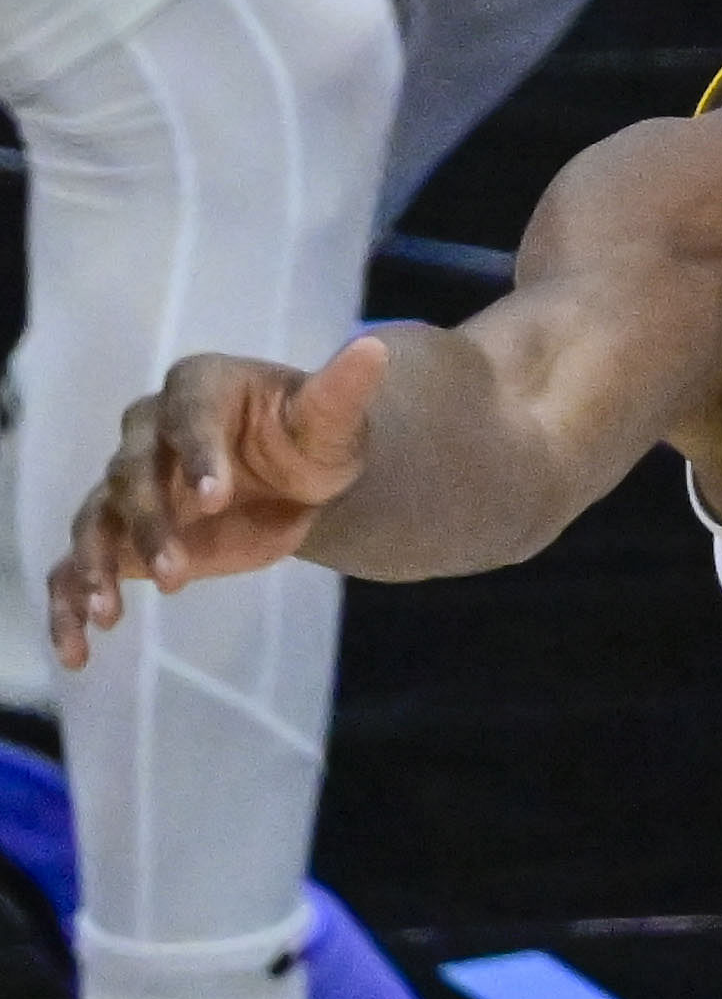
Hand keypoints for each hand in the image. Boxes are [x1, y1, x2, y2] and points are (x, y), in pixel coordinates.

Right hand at [48, 340, 388, 669]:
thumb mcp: (332, 417)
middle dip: (150, 524)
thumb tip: (374, 349)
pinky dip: (70, 602)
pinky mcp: (119, 534)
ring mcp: (127, 485)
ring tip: (108, 614)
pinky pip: (77, 565)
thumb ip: (343, 390)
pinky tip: (77, 649)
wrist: (293, 475)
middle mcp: (147, 433)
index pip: (188, 418)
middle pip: (132, 475)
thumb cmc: (309, 436)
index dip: (197, 456)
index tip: (218, 499)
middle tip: (175, 574)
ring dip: (96, 565)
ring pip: (96, 520)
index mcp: (198, 389)